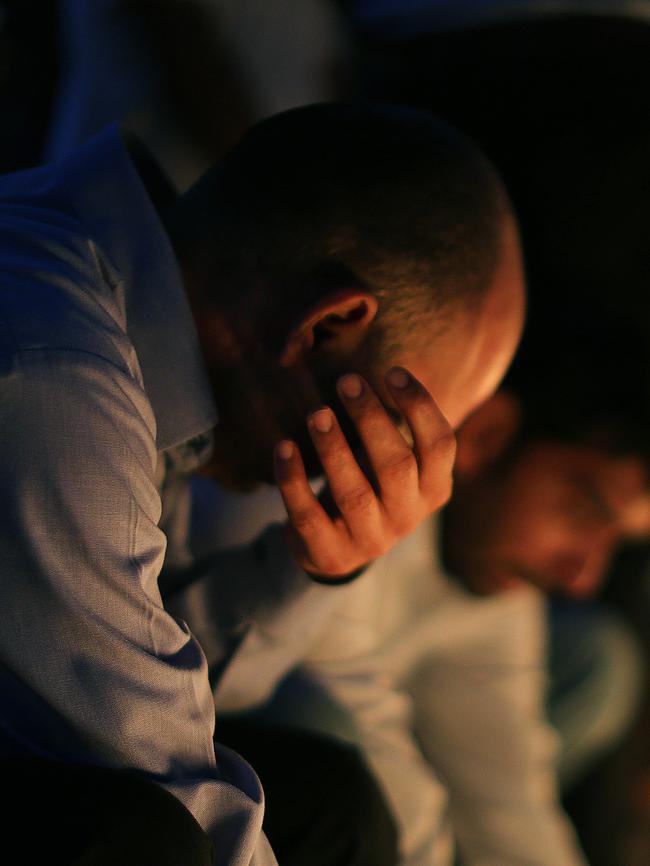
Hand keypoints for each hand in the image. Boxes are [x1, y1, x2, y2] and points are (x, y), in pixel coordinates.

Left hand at [273, 368, 455, 578]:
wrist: (338, 549)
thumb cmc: (370, 486)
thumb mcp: (393, 461)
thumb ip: (394, 426)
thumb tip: (387, 368)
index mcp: (433, 488)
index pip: (440, 445)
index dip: (420, 406)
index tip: (392, 372)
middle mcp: (407, 515)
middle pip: (396, 465)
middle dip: (370, 419)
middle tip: (347, 382)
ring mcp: (370, 538)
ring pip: (352, 492)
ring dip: (333, 448)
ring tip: (317, 412)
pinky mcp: (330, 553)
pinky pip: (308, 515)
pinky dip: (293, 480)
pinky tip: (283, 447)